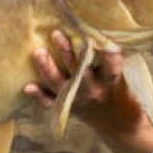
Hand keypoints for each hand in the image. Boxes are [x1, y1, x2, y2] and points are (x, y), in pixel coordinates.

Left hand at [22, 31, 142, 131]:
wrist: (118, 124)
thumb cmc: (122, 91)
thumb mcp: (125, 74)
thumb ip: (114, 56)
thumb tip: (104, 27)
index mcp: (110, 81)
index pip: (110, 65)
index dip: (105, 52)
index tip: (96, 37)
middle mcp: (93, 90)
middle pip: (78, 72)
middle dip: (66, 53)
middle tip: (55, 34)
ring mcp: (78, 100)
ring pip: (60, 84)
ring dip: (47, 68)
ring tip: (38, 52)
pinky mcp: (66, 108)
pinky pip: (50, 103)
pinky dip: (38, 95)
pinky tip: (28, 87)